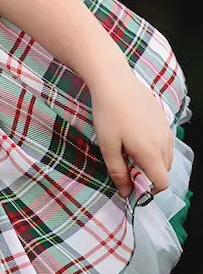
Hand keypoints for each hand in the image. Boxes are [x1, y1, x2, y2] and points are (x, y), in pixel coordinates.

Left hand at [89, 69, 175, 197]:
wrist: (115, 81)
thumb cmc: (108, 114)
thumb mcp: (107, 146)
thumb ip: (118, 171)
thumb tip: (126, 193)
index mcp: (151, 152)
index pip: (163, 183)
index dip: (149, 190)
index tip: (132, 185)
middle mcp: (164, 143)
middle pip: (164, 171)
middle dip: (149, 175)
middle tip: (126, 166)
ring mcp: (166, 130)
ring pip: (166, 157)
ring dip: (152, 161)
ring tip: (129, 150)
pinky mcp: (163, 119)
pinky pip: (164, 142)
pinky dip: (154, 147)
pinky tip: (135, 136)